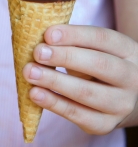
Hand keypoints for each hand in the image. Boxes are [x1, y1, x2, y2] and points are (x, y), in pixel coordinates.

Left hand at [23, 25, 137, 133]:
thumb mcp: (95, 49)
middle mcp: (130, 77)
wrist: (123, 96)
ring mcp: (121, 103)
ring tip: (30, 72)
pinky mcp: (105, 124)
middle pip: (99, 64)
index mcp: (127, 50)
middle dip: (64, 57)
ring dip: (54, 81)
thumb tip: (42, 40)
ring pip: (86, 92)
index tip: (48, 34)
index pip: (102, 38)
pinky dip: (53, 103)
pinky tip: (35, 93)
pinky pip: (77, 114)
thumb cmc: (99, 64)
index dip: (74, 35)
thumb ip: (73, 43)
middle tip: (38, 52)